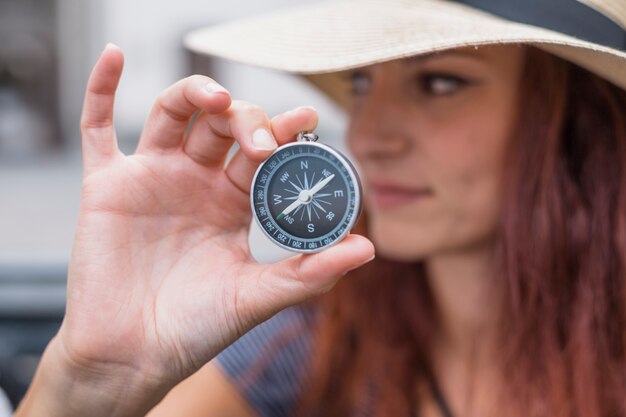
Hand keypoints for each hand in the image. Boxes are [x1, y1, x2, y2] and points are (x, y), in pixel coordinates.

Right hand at [48, 45, 373, 408]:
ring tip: (218, 98)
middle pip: (223, 127)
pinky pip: (98, 128)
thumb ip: (310, 272)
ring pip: (173, 115)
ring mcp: (151, 179)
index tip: (306, 122)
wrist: (132, 357)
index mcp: (234, 204)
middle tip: (263, 142)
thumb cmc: (195, 330)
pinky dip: (102, 89)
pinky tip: (113, 56)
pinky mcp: (106, 184)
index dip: (283, 134)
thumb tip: (368, 248)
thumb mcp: (257, 297)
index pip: (263, 155)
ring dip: (195, 94)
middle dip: (247, 123)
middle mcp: (196, 184)